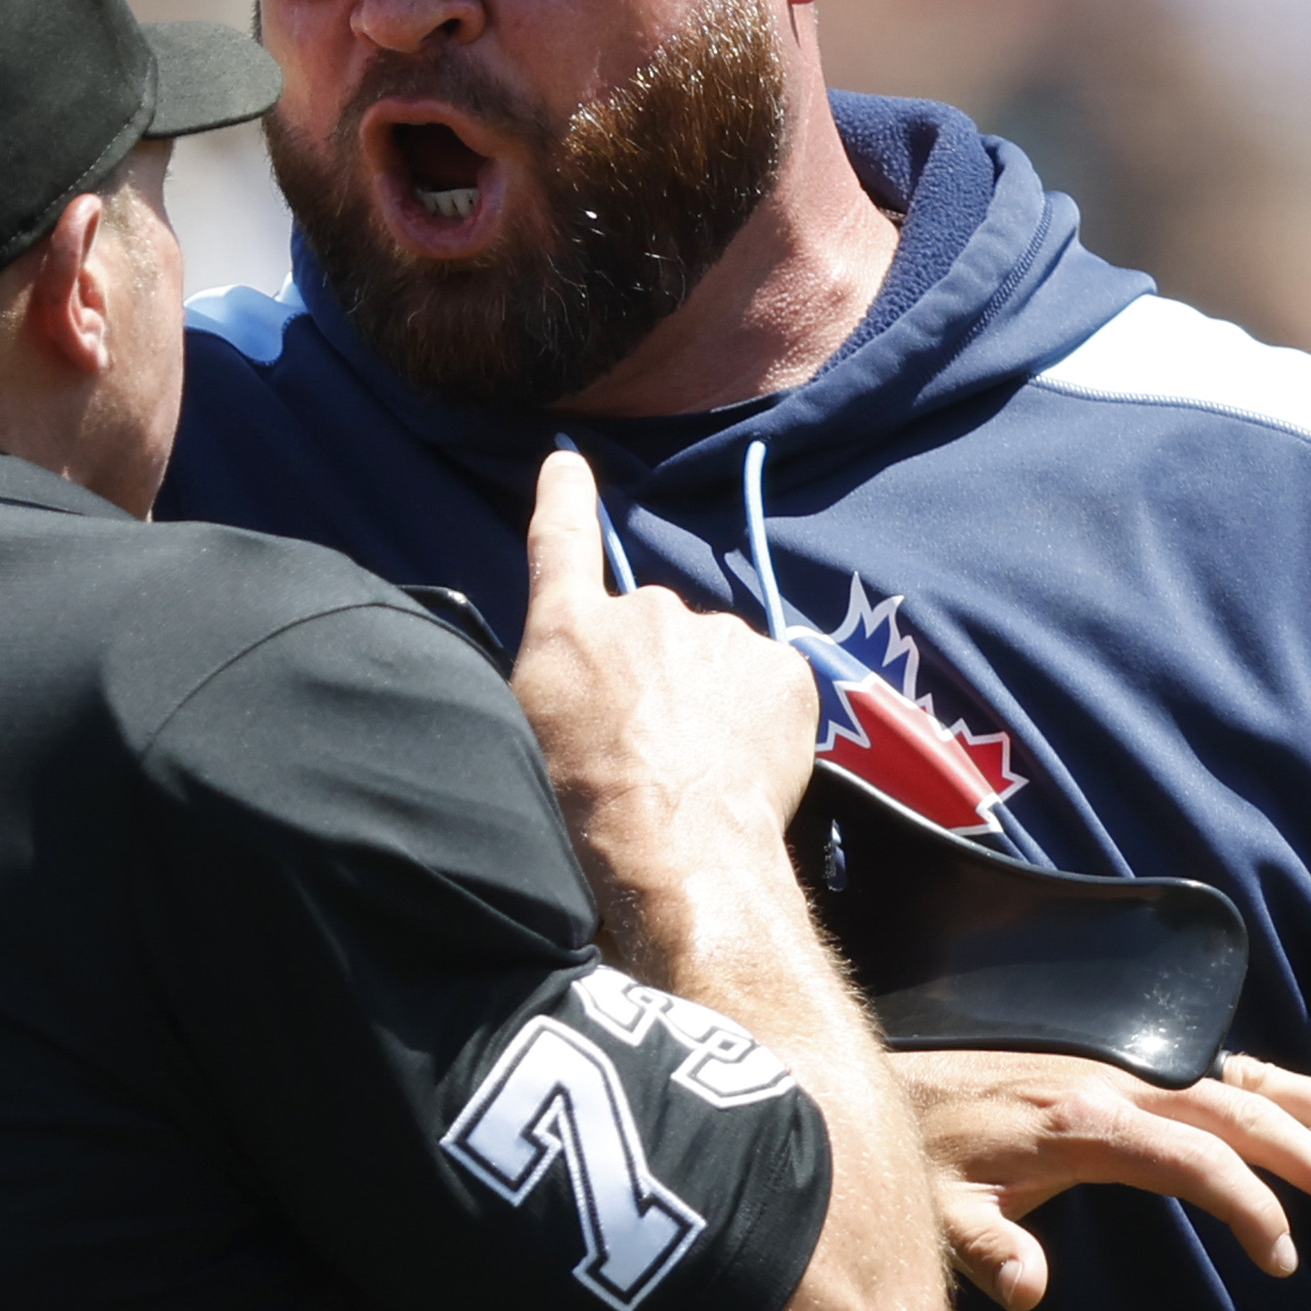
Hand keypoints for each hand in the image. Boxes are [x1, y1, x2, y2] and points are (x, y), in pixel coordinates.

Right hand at [510, 449, 815, 910]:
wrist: (674, 850)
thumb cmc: (582, 809)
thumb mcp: (528, 734)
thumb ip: (553, 678)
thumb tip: (579, 672)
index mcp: (571, 628)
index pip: (561, 542)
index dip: (564, 497)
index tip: (568, 461)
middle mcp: (648, 610)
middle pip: (653, 630)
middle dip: (654, 674)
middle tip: (649, 747)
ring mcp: (720, 635)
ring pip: (714, 660)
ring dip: (708, 699)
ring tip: (695, 770)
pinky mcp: (782, 668)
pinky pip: (766, 685)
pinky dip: (757, 718)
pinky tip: (738, 767)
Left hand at [902, 1047, 1310, 1308]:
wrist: (881, 1077)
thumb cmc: (913, 1150)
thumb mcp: (935, 1210)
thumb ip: (984, 1250)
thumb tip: (1030, 1291)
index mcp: (1086, 1121)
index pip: (1200, 1160)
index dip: (1251, 1209)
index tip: (1284, 1261)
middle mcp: (1117, 1079)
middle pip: (1242, 1112)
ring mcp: (1122, 1064)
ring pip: (1242, 1078)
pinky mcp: (1116, 1061)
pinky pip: (1213, 1066)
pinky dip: (1271, 1084)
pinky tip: (1304, 1106)